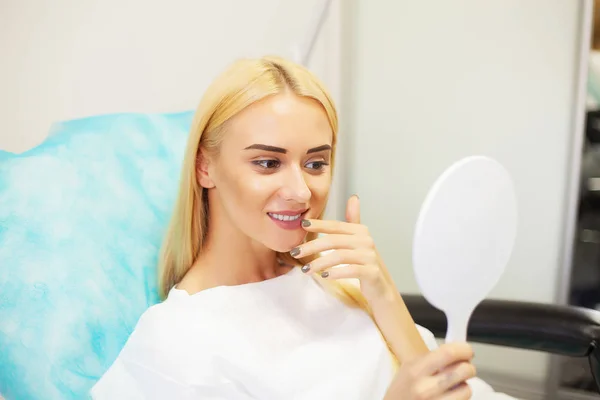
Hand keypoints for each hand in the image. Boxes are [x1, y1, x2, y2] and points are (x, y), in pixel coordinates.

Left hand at [291, 195, 430, 362]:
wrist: (381, 289)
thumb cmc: (365, 264)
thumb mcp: (359, 241)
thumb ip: (353, 221)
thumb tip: (353, 197)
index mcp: (361, 231)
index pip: (336, 225)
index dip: (319, 224)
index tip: (302, 225)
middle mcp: (367, 241)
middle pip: (334, 240)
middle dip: (312, 246)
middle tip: (295, 252)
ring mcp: (370, 257)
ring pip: (339, 256)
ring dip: (319, 262)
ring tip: (305, 270)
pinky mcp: (372, 272)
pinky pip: (350, 270)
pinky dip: (335, 273)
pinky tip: (324, 276)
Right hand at [384, 342, 475, 399]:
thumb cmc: (402, 390)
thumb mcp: (408, 368)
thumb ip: (431, 359)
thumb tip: (459, 352)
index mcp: (415, 369)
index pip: (449, 353)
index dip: (464, 349)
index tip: (467, 351)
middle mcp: (425, 388)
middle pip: (463, 370)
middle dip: (468, 367)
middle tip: (463, 367)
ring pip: (466, 389)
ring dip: (463, 385)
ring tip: (453, 386)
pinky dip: (460, 397)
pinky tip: (449, 396)